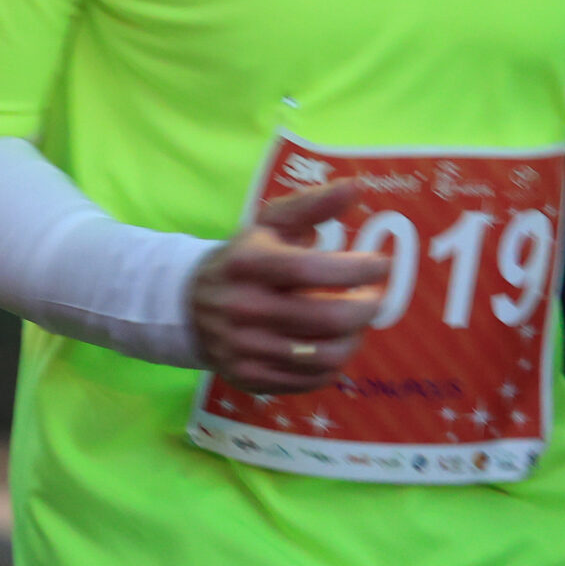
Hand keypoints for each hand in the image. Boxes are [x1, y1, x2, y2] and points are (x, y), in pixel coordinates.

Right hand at [189, 180, 390, 393]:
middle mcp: (244, 308)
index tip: (379, 264)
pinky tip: (330, 343)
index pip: (314, 269)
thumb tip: (355, 186)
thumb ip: (312, 205)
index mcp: (248, 264)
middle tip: (375, 297)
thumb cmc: (242, 260)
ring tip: (355, 323)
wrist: (185, 307)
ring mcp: (245, 348)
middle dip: (367, 308)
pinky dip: (333, 363)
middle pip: (330, 318)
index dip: (358, 269)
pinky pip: (312, 379)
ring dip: (355, 337)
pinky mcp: (250, 378)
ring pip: (327, 355)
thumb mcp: (268, 225)